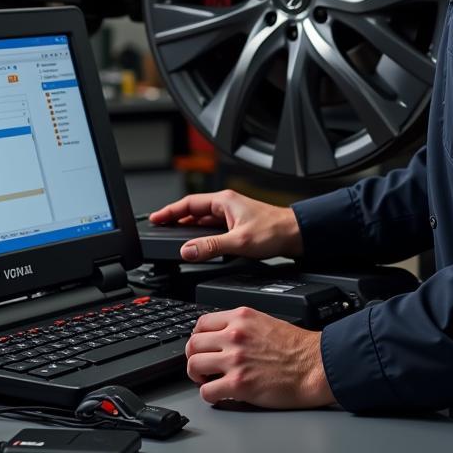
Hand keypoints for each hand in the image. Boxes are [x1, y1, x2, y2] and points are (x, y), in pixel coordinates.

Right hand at [148, 189, 302, 261]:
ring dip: (188, 228)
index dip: (169, 211)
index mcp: (224, 201)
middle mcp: (227, 205)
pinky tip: (199, 244)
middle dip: (175, 219)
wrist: (297, 235)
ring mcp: (232, 215)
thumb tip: (187, 250)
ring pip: (203, 220)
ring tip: (173, 237)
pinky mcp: (238, 226)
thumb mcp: (239, 242)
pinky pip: (213, 228)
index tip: (155, 218)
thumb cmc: (274, 231)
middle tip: (159, 228)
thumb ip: (211, 247)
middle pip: (194, 210)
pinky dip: (201, 234)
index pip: (188, 203)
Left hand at [185, 307, 334, 407]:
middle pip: (193, 344)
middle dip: (193, 357)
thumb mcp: (265, 322)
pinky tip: (218, 394)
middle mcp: (234, 336)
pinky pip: (207, 391)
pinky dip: (209, 395)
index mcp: (240, 318)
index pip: (201, 323)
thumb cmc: (297, 348)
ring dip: (196, 375)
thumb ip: (241, 327)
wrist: (315, 366)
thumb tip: (222, 337)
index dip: (198, 337)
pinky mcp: (238, 384)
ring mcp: (235, 360)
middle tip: (201, 366)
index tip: (201, 346)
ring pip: (194, 365)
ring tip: (206, 380)